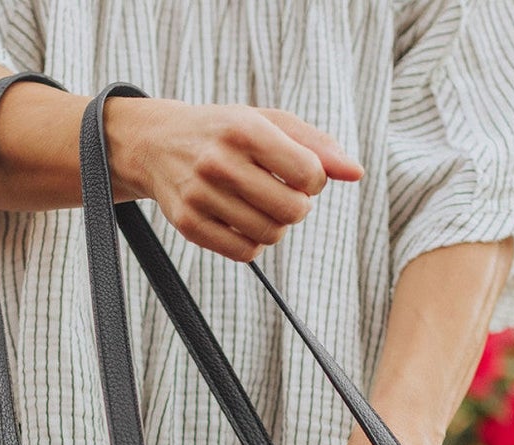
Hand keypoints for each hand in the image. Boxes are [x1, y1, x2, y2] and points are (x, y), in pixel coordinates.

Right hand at [106, 99, 361, 261]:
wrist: (157, 143)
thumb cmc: (226, 132)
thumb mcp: (270, 123)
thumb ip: (317, 145)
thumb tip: (356, 173)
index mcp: (244, 129)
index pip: (310, 174)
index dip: (316, 180)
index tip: (301, 173)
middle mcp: (219, 161)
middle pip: (292, 210)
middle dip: (299, 207)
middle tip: (285, 194)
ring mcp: (200, 194)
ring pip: (270, 235)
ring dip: (277, 226)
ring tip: (263, 206)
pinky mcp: (188, 224)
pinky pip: (244, 252)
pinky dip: (254, 243)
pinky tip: (245, 221)